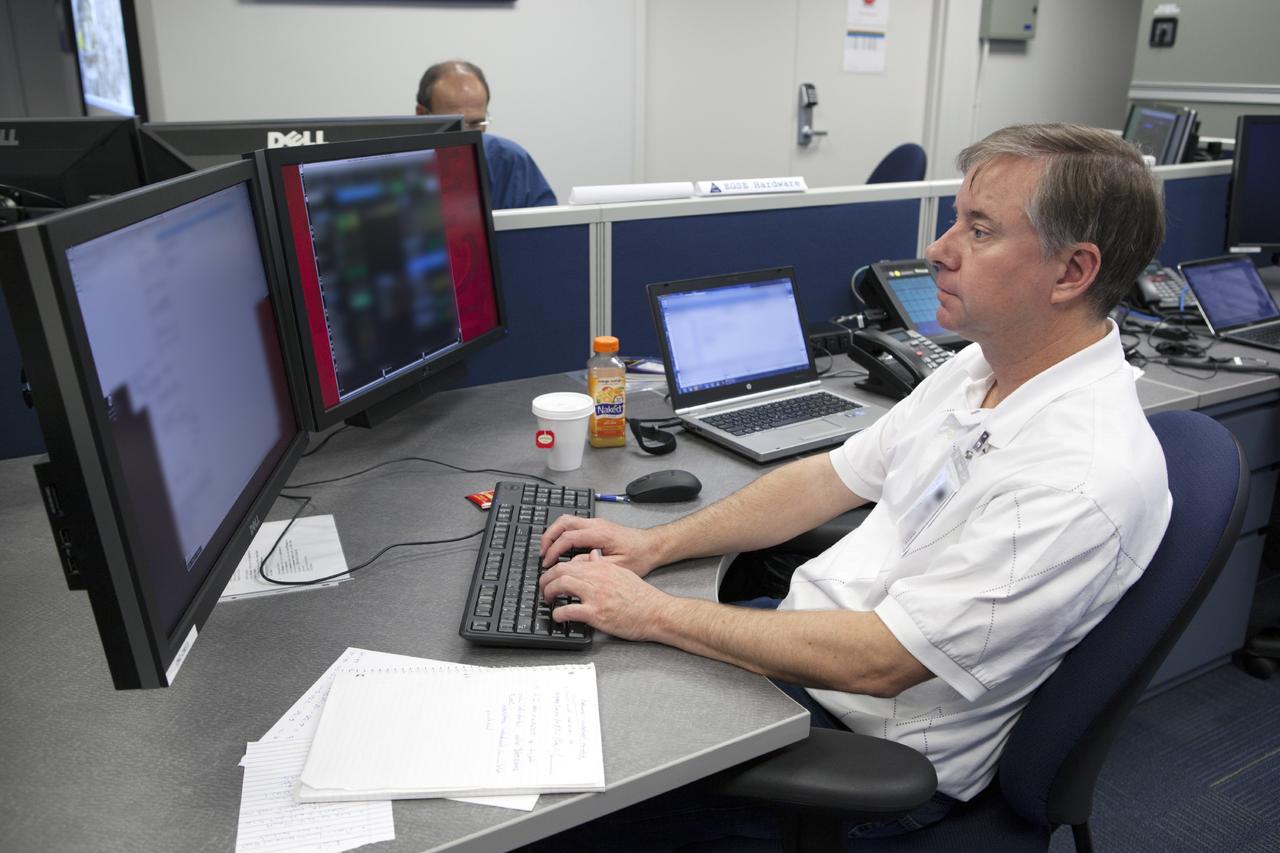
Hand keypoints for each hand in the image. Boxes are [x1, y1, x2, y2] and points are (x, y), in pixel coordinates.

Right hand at [539, 516, 662, 575]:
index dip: (554, 550)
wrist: (652, 546)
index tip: (547, 563)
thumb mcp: (617, 567)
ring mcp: (596, 523)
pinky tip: (561, 546)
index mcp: (600, 534)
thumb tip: (572, 565)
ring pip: (567, 520)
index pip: (568, 537)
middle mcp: (597, 524)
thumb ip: (593, 565)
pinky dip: (562, 533)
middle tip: (542, 554)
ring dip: (554, 533)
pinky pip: (573, 524)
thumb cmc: (639, 556)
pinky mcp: (597, 526)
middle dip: (548, 537)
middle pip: (563, 522)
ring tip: (548, 550)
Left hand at [539, 550, 671, 640]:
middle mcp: (597, 578)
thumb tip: (592, 556)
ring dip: (549, 592)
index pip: (570, 562)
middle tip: (544, 588)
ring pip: (561, 585)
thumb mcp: (623, 573)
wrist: (656, 612)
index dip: (555, 569)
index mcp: (602, 568)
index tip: (551, 577)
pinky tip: (558, 617)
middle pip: (561, 571)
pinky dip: (558, 614)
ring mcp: (595, 595)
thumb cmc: (642, 597)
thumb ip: (604, 565)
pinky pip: (568, 611)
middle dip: (546, 579)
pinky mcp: (596, 613)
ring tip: (548, 599)